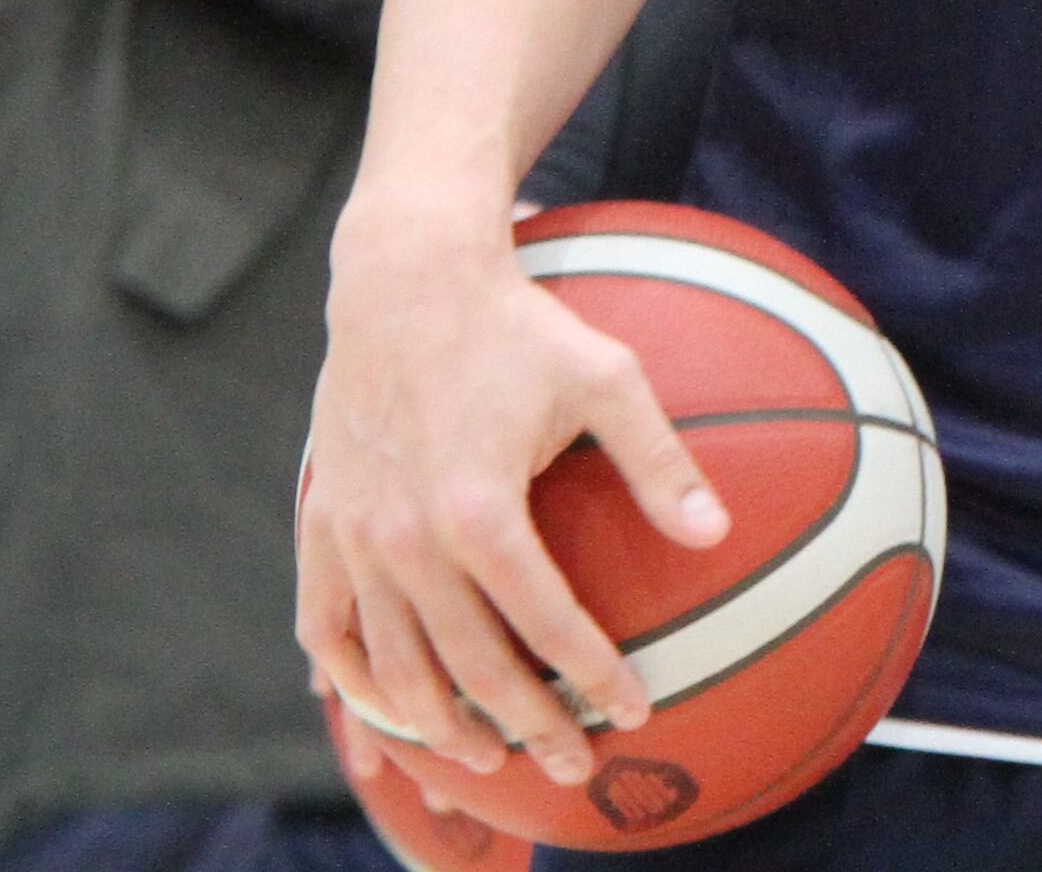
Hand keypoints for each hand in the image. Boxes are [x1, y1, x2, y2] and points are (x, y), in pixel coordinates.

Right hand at [296, 205, 730, 793]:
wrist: (405, 277)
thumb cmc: (517, 324)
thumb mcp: (607, 377)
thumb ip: (659, 460)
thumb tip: (717, 532)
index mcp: (480, 511)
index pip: (547, 627)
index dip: (594, 678)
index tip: (634, 711)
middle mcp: (409, 540)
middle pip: (471, 670)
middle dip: (527, 729)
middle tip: (572, 764)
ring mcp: (358, 537)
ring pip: (394, 670)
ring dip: (440, 728)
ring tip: (487, 759)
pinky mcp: (323, 524)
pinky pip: (325, 631)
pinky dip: (355, 684)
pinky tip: (389, 712)